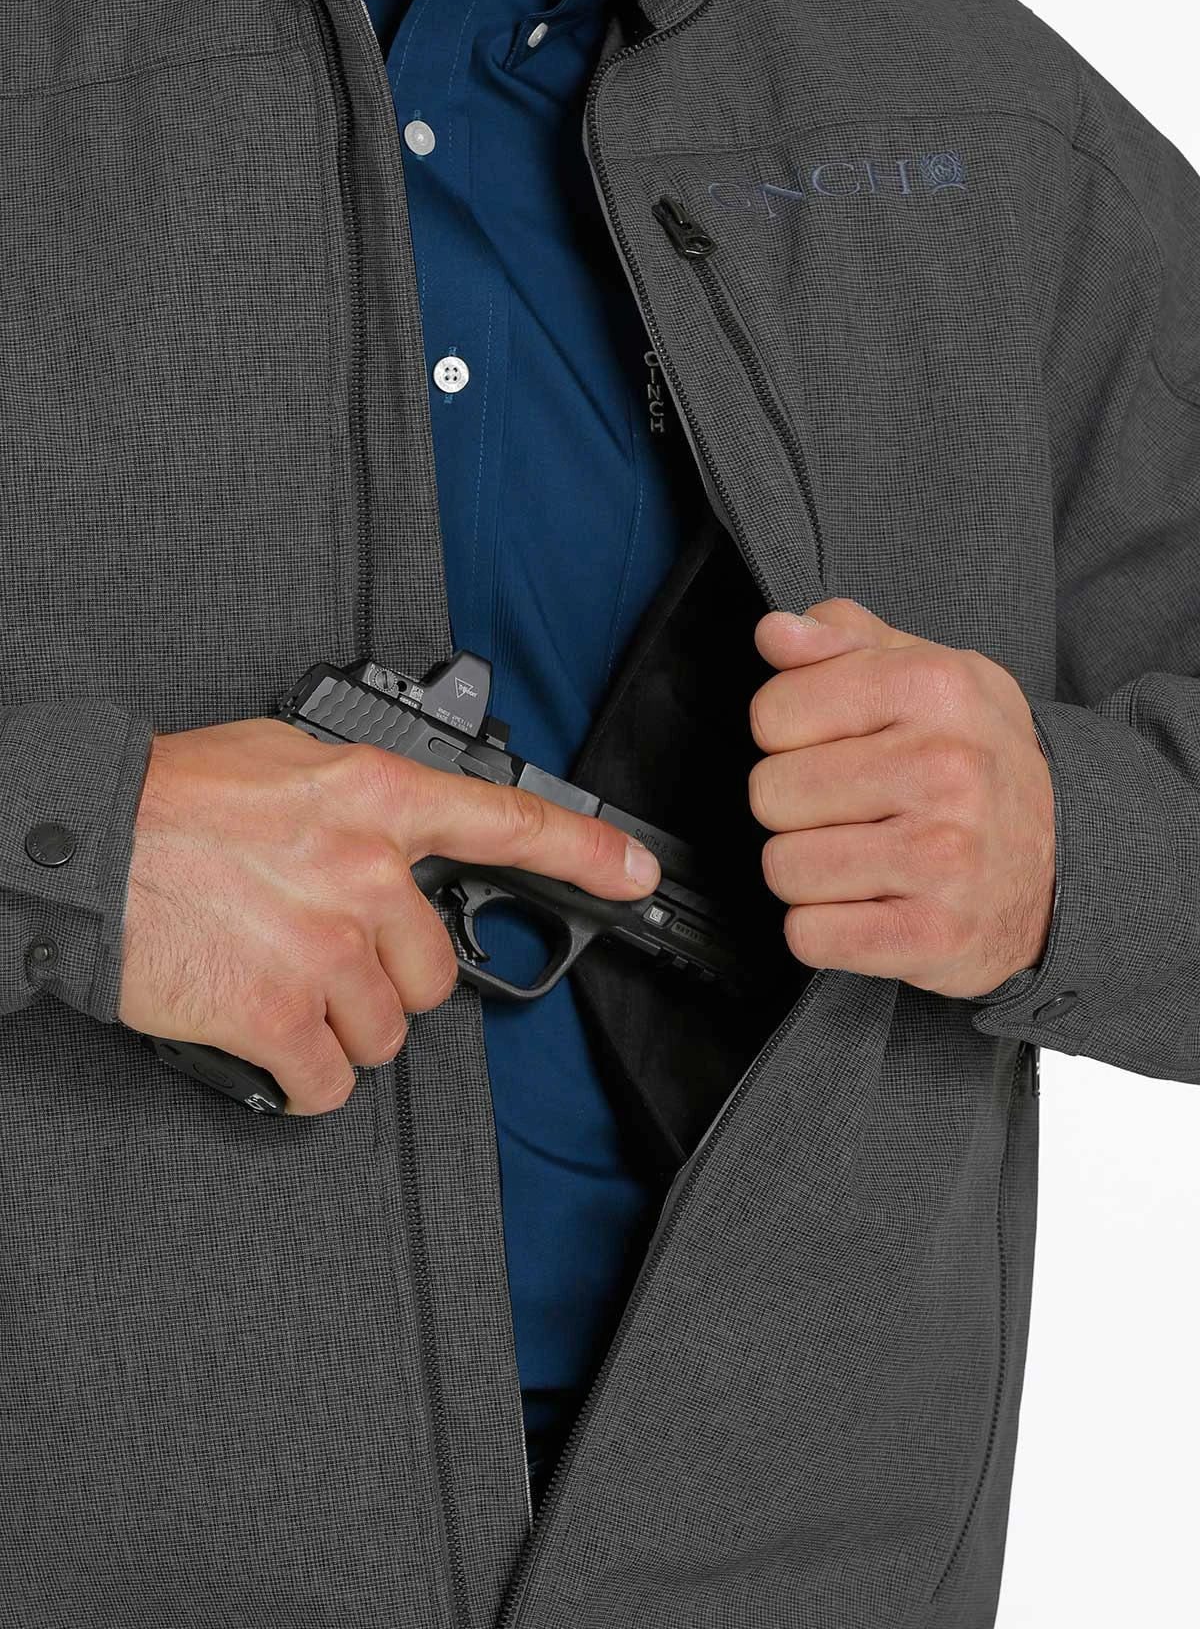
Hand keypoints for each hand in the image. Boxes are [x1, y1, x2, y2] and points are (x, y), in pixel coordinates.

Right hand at [118, 719, 659, 1112]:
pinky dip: (305, 1077)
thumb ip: (360, 799)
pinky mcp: (280, 1015)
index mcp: (372, 798)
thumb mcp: (282, 759)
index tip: (633, 873)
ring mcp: (327, 947)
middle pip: (437, 971)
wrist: (79, 843)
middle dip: (389, 978)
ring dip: (342, 1026)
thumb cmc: (165, 798)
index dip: (583, 852)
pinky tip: (266, 1037)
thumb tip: (400, 836)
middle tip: (322, 951)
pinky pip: (333, 1082)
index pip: (505, 823)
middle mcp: (365, 872)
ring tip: (277, 980)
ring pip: (388, 1032)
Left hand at [747, 600, 1055, 997]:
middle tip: (854, 810)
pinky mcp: (934, 935)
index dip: (787, 735)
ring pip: (783, 868)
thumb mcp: (927, 674)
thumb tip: (774, 631)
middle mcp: (946, 768)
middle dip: (796, 808)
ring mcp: (944, 857)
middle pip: (770, 794)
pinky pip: (809, 937)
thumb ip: (842, 641)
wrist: (1066, 866)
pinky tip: (870, 907)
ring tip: (863, 858)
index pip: (773, 713)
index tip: (833, 747)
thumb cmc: (975, 762)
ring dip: (808, 873)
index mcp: (936, 687)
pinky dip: (825, 930)